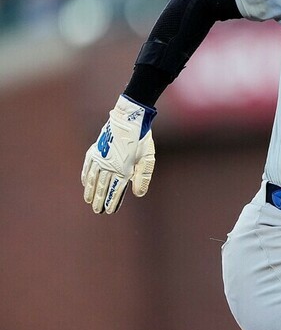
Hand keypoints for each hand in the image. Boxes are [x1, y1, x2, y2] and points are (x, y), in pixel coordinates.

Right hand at [81, 95, 156, 213]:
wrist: (129, 119)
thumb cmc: (141, 140)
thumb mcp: (147, 159)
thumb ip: (142, 178)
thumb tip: (138, 195)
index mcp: (124, 169)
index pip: (115, 190)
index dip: (112, 201)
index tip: (108, 211)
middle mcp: (109, 166)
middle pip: (103, 187)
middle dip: (99, 200)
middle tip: (97, 211)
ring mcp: (100, 158)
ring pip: (93, 179)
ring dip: (90, 191)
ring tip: (88, 201)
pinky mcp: (95, 150)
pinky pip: (88, 166)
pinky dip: (86, 175)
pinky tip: (85, 183)